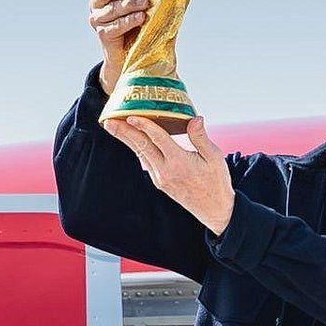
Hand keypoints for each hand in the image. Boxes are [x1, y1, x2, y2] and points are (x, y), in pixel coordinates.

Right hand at [89, 0, 149, 91]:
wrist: (133, 54)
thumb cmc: (141, 25)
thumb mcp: (142, 5)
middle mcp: (97, 3)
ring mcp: (98, 19)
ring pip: (112, 8)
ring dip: (130, 5)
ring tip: (145, 4)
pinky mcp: (103, 34)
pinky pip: (115, 26)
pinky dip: (129, 21)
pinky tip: (140, 18)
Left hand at [104, 115, 234, 235]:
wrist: (214, 210)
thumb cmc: (216, 182)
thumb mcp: (215, 158)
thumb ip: (201, 138)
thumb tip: (195, 118)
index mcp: (179, 163)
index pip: (158, 139)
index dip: (144, 126)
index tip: (131, 115)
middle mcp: (166, 171)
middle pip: (141, 146)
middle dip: (124, 132)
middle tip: (108, 120)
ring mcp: (160, 178)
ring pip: (140, 154)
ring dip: (126, 139)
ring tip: (113, 126)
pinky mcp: (160, 182)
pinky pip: (145, 161)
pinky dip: (137, 148)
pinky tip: (131, 140)